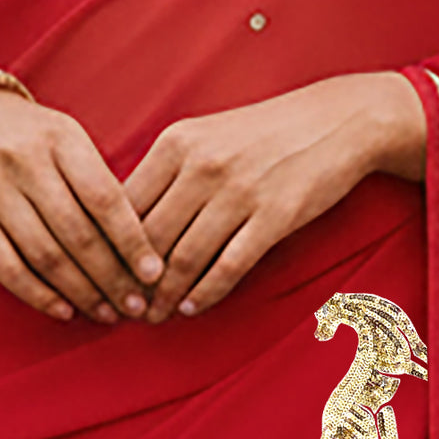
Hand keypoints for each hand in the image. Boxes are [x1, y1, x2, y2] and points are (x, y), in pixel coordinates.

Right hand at [0, 87, 164, 323]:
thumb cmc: (29, 139)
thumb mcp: (67, 141)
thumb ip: (100, 184)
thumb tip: (141, 249)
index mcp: (60, 139)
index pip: (104, 198)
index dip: (132, 241)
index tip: (154, 274)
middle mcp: (24, 162)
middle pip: (77, 234)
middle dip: (112, 278)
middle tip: (137, 307)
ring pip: (45, 256)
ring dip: (82, 293)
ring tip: (108, 314)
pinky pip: (7, 268)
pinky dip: (39, 295)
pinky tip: (65, 312)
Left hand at [123, 71, 426, 322]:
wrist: (337, 121)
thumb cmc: (266, 134)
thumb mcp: (207, 136)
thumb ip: (168, 172)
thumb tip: (126, 218)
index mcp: (177, 143)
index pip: (126, 205)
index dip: (109, 248)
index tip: (101, 276)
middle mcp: (202, 166)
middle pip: (150, 237)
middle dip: (131, 281)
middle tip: (122, 308)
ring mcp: (239, 192)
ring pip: (185, 257)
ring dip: (164, 295)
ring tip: (153, 316)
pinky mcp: (273, 217)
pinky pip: (228, 266)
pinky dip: (205, 292)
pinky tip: (191, 307)